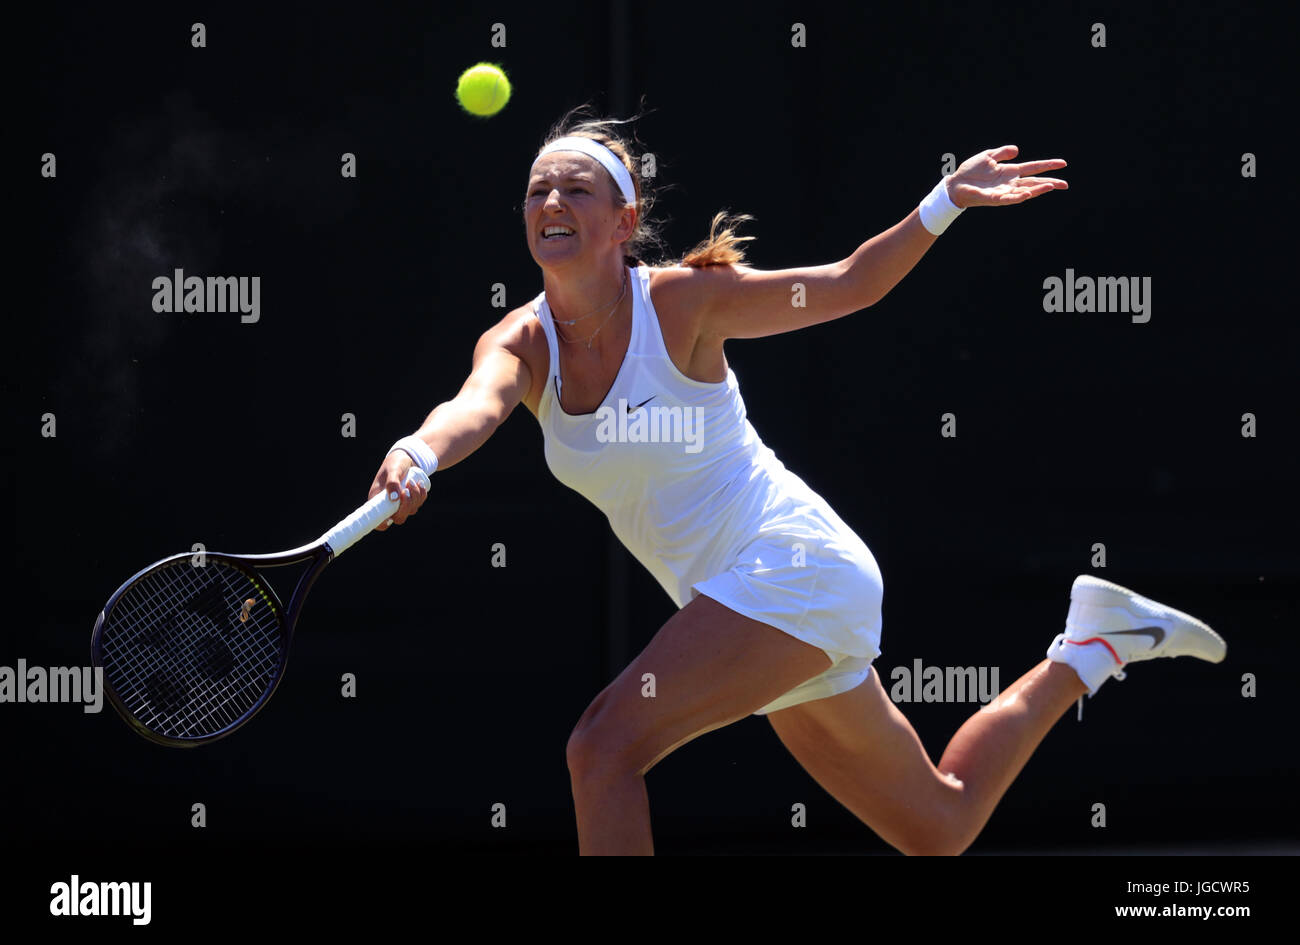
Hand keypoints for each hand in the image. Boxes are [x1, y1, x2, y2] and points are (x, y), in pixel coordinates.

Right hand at [368, 451, 427, 531]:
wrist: (406, 457)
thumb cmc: (395, 462)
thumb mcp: (393, 470)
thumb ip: (392, 482)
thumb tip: (394, 499)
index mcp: (376, 499)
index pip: (377, 520)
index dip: (382, 524)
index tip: (391, 517)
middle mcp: (387, 504)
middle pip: (398, 518)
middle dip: (406, 505)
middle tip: (407, 490)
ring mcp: (400, 504)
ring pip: (410, 511)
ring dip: (415, 497)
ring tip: (412, 481)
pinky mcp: (410, 500)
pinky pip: (418, 504)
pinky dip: (421, 495)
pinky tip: (420, 484)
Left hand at [946, 145, 1067, 208]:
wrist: (955, 184)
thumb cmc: (970, 171)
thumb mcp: (988, 156)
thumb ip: (1002, 152)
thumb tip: (1017, 150)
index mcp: (1010, 172)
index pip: (1033, 168)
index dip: (1047, 165)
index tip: (1063, 163)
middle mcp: (1010, 183)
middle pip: (1034, 182)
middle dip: (1049, 182)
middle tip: (1065, 184)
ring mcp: (1003, 191)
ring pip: (1025, 191)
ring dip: (1038, 189)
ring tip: (1051, 186)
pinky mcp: (994, 199)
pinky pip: (1009, 198)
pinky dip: (1019, 196)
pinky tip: (1028, 193)